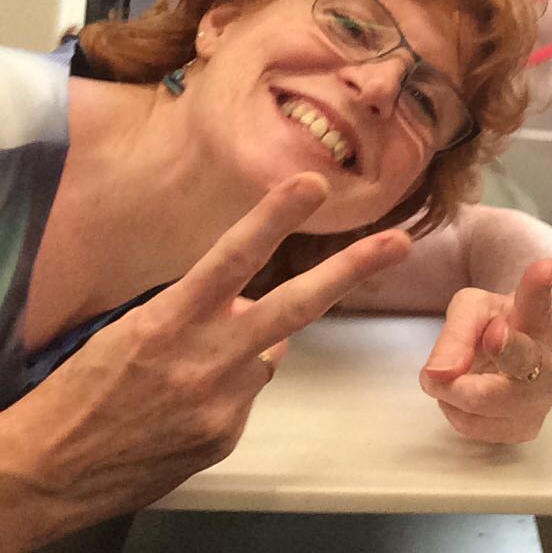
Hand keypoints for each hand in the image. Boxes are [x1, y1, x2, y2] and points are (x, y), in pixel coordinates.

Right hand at [0, 173, 409, 548]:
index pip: (232, 257)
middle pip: (293, 307)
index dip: (275, 218)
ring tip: (184, 375)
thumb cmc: (84, 390)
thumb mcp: (136, 332)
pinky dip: (227, 391)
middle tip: (399, 242)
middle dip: (352, 271)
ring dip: (242, 352)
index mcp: (170, 321)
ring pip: (266, 354)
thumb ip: (201, 311)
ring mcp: (221, 402)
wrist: (45, 473)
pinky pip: (247, 395)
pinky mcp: (227, 436)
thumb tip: (251, 303)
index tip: (311, 184)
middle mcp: (204, 359)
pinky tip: (183, 407)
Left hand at [419, 259, 551, 443]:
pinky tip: (461, 394)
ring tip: (448, 375)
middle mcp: (547, 359)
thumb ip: (455, 334)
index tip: (542, 269)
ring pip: (490, 402)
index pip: (538, 300)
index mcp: (537, 317)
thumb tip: (438, 374)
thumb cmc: (493, 326)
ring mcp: (540, 398)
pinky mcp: (525, 427)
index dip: (537, 288)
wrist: (509, 355)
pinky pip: (475, 426)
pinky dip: (456, 411)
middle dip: (504, 350)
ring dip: (455, 390)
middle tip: (490, 335)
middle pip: (524, 359)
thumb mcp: (471, 310)